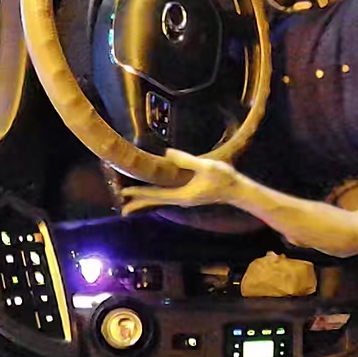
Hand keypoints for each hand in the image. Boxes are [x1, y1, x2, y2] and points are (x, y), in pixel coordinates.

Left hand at [119, 149, 240, 214]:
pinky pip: (166, 197)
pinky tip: (151, 194)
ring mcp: (184, 199)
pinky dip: (154, 197)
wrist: (237, 191)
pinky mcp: (187, 196)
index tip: (124, 192)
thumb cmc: (224, 178)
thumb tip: (166, 153)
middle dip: (137, 200)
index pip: (155, 194)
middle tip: (120, 199)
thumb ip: (186, 160)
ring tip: (129, 202)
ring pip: (159, 200)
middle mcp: (181, 200)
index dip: (138, 192)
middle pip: (154, 201)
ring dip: (144, 200)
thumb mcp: (206, 166)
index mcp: (182, 195)